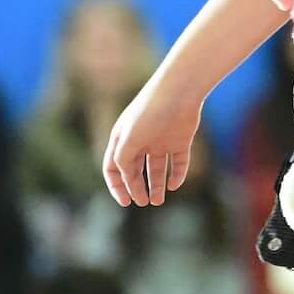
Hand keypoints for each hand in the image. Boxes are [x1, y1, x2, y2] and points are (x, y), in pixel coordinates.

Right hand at [104, 71, 202, 208]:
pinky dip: (177, 176)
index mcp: (123, 139)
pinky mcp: (180, 140)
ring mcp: (161, 141)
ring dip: (156, 187)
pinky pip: (178, 163)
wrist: (179, 91)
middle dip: (137, 189)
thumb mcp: (129, 138)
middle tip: (143, 202)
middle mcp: (141, 141)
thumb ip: (122, 160)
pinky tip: (174, 185)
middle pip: (135, 172)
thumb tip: (126, 179)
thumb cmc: (149, 111)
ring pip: (156, 170)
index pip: (113, 168)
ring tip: (157, 201)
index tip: (125, 202)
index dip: (117, 186)